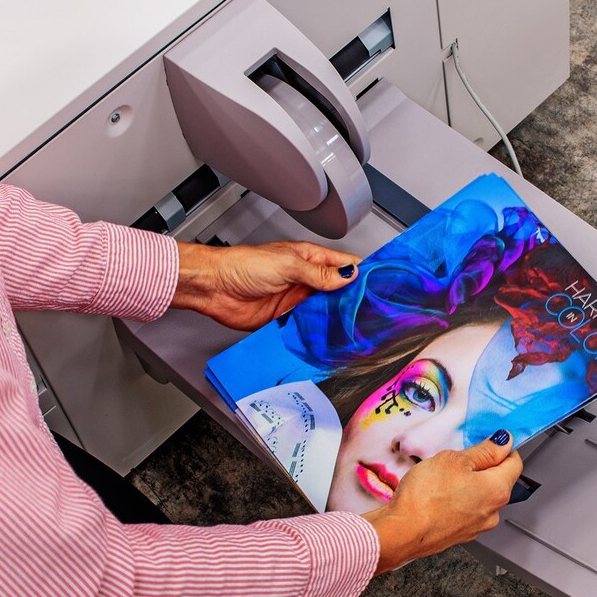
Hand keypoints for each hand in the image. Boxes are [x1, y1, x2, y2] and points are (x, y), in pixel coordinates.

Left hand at [171, 241, 361, 330]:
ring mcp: (298, 300)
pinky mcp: (287, 320)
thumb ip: (319, 274)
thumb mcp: (287, 265)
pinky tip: (329, 337)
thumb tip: (348, 276)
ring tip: (356, 327)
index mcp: (310, 259)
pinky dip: (318, 332)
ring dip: (337, 318)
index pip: (345, 264)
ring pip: (326, 311)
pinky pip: (309, 327)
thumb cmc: (244, 265)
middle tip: (373, 312)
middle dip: (354, 300)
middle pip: (340, 291)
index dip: (363, 273)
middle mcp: (307, 280)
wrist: (215, 287)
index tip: (382, 284)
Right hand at [361, 432, 522, 573]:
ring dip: (468, 484)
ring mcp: (477, 526)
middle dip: (481, 466)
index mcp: (498, 489)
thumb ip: (483, 451)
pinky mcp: (460, 534)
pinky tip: (438, 494)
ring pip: (480, 496)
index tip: (489, 440)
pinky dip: (457, 500)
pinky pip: (466, 510)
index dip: (503, 447)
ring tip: (443, 478)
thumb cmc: (426, 495)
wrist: (402, 531)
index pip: (514, 462)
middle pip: (497, 480)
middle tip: (458, 458)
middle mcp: (493, 511)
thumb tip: (502, 443)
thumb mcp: (454, 459)